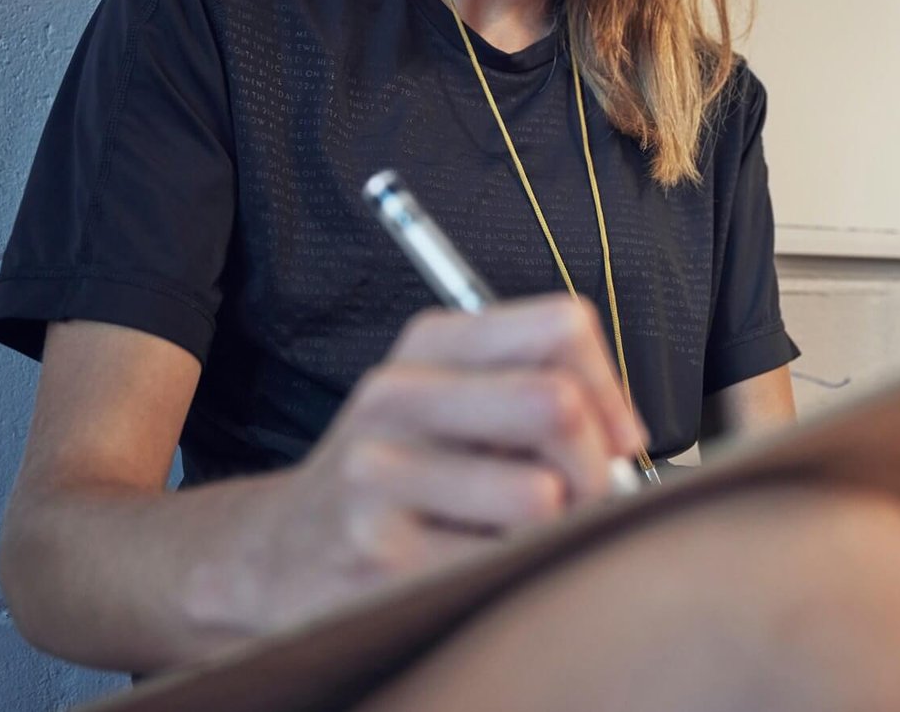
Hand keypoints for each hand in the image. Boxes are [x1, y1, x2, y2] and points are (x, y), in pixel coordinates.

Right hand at [201, 293, 647, 633]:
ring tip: (516, 534)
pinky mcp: (377, 553)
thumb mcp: (451, 400)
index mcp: (431, 342)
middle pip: (556, 406)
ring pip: (540, 497)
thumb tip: (626, 433)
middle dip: (594, 466)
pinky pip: (501, 562)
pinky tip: (476, 563)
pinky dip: (511, 572)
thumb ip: (538, 389)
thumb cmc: (396, 476)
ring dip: (552, 531)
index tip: (617, 435)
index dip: (610, 388)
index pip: (561, 327)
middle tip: (580, 498)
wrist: (274, 554)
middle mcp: (398, 394)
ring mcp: (379, 473)